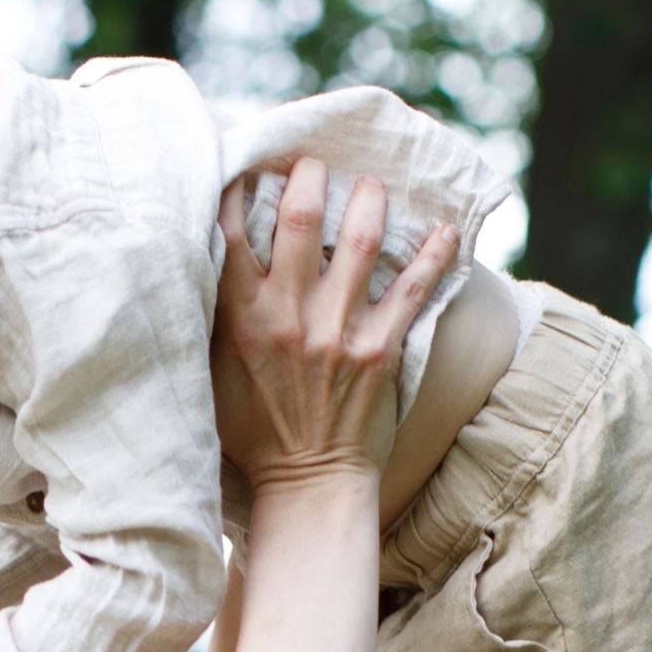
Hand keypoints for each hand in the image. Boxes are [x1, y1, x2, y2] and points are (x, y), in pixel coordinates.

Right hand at [210, 158, 458, 493]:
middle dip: (310, 178)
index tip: (251, 168)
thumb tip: (205, 264)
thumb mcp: (212, 376)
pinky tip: (446, 229)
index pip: (233, 232)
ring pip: (361, 240)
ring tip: (371, 187)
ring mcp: (338, 332)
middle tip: (316, 166)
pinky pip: (414, 288)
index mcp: (241, 320)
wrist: (307, 484)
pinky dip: (434, 254)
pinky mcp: (380, 350)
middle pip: (302, 219)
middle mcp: (290, 317)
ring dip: (369, 201)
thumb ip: (213, 320)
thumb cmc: (254, 434)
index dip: (241, 189)